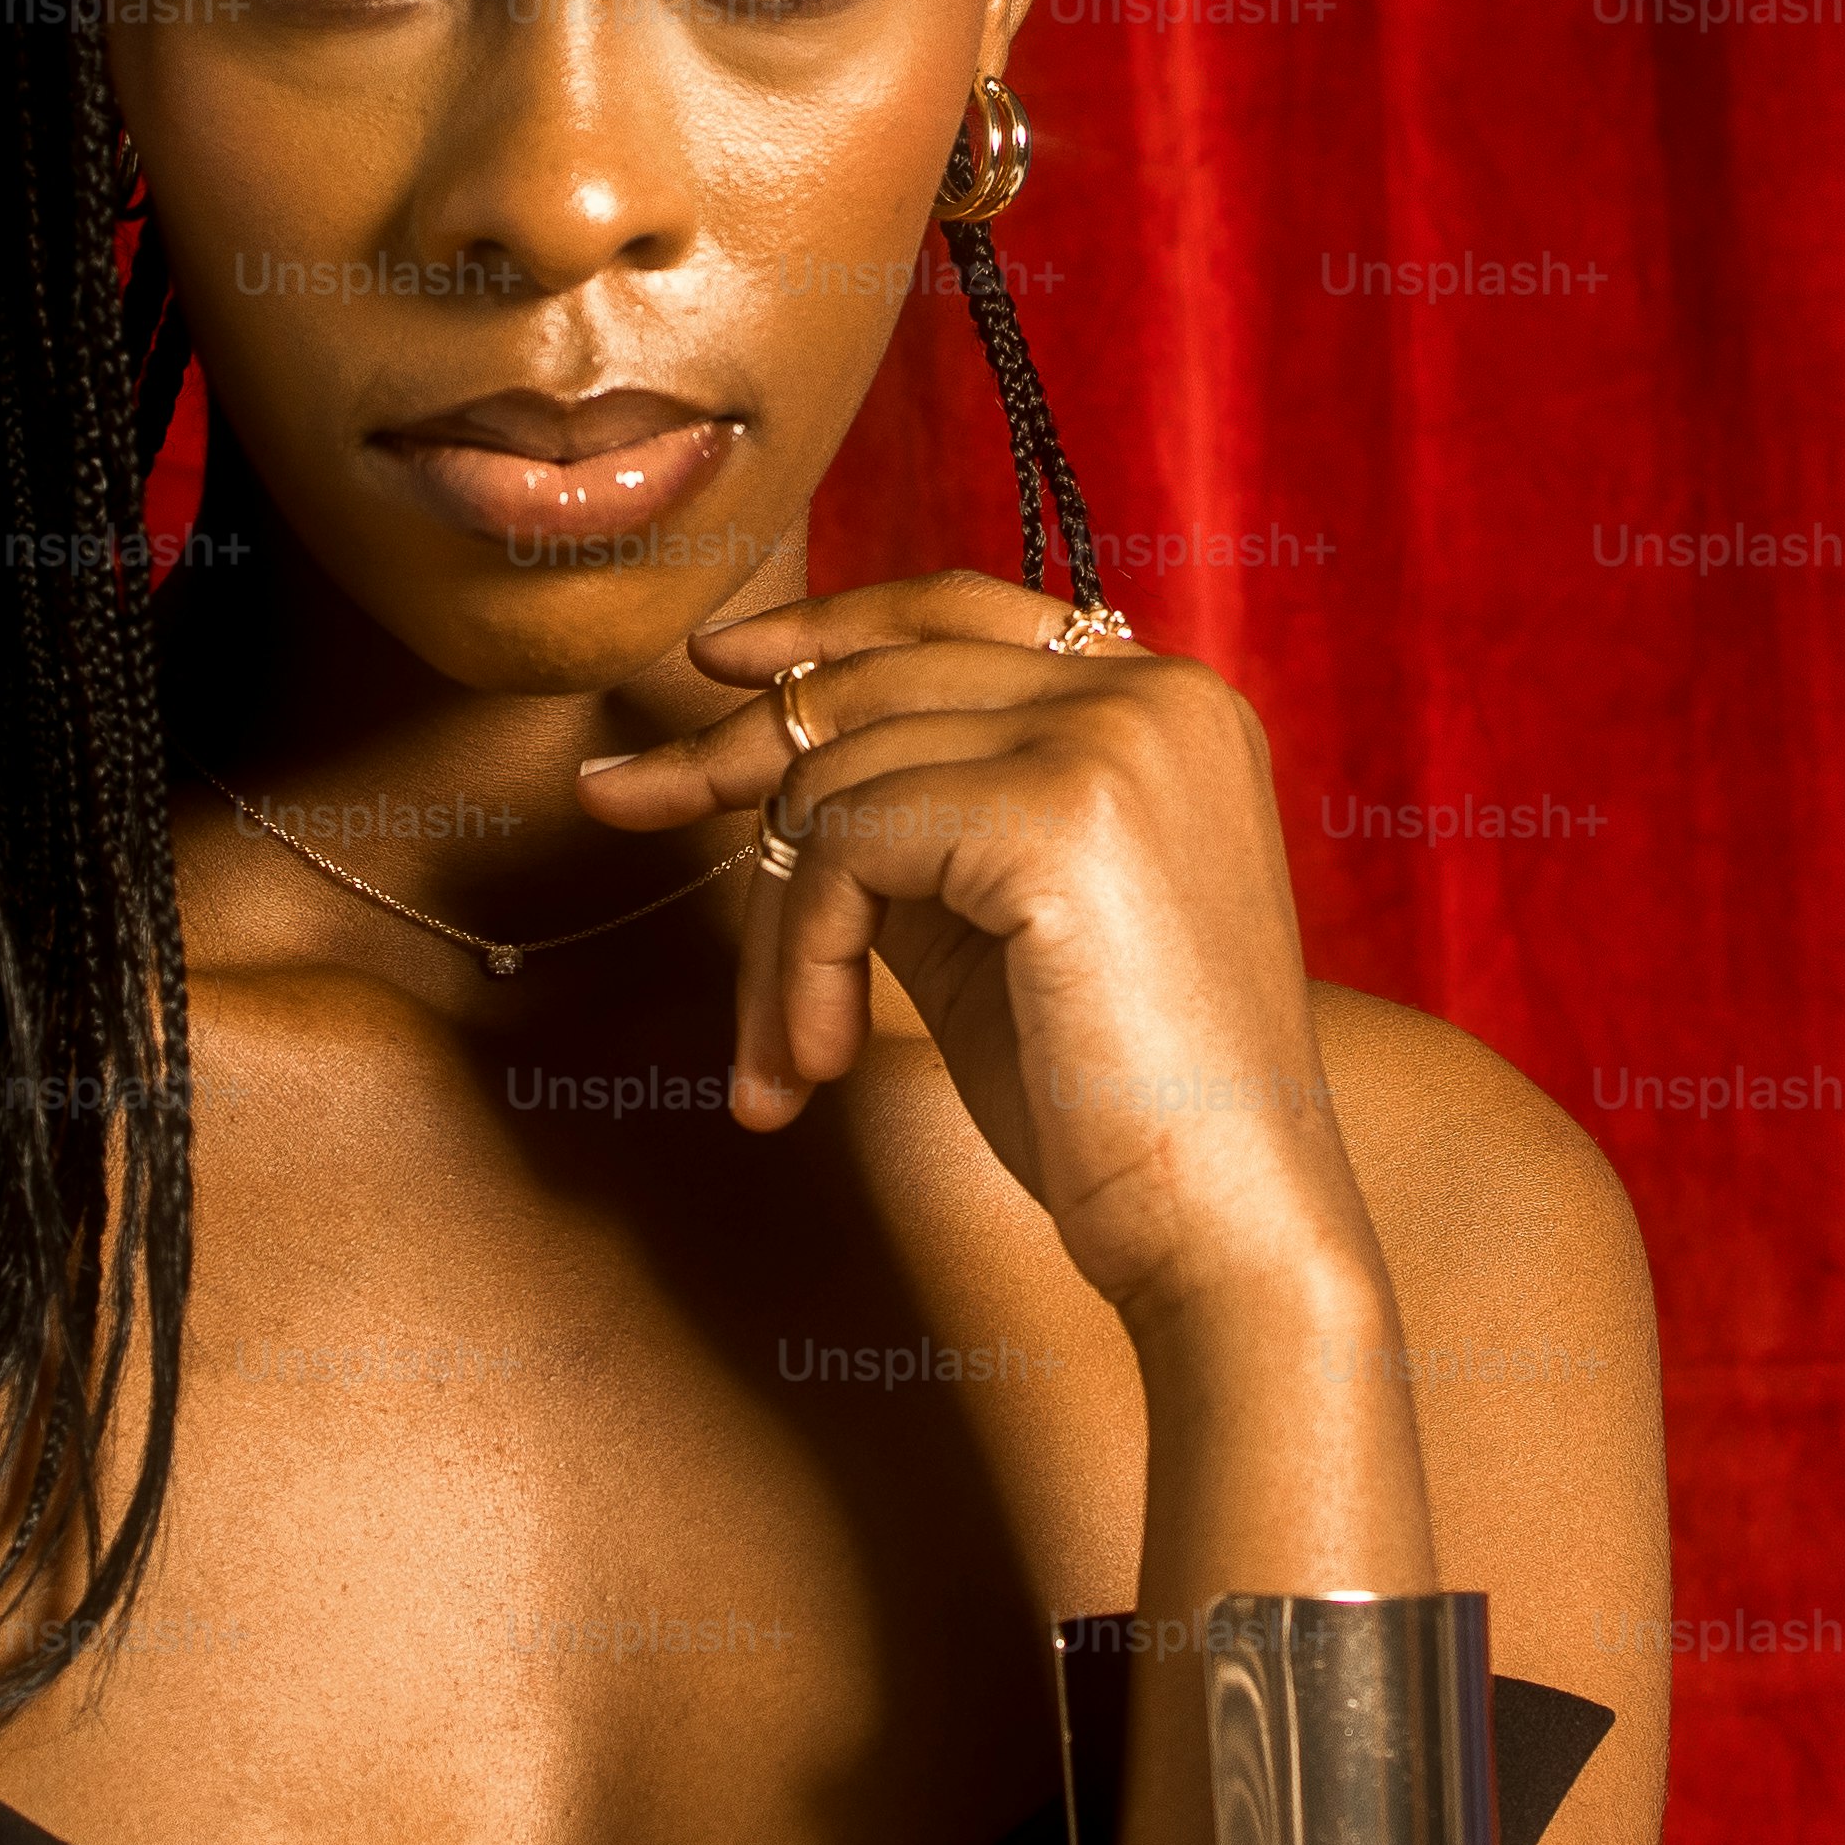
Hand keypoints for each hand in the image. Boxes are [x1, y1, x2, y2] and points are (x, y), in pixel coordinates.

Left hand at [577, 571, 1383, 1340]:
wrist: (1229, 1234)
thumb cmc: (1111, 1101)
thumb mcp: (999, 919)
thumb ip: (920, 816)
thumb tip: (766, 755)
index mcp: (1164, 702)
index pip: (957, 610)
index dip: (824, 629)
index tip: (715, 664)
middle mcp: (1152, 692)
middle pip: (873, 680)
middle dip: (728, 753)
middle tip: (615, 800)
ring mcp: (1112, 741)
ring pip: (841, 774)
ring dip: (778, 930)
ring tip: (787, 1057)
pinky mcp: (1058, 812)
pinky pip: (847, 845)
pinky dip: (802, 959)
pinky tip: (826, 1061)